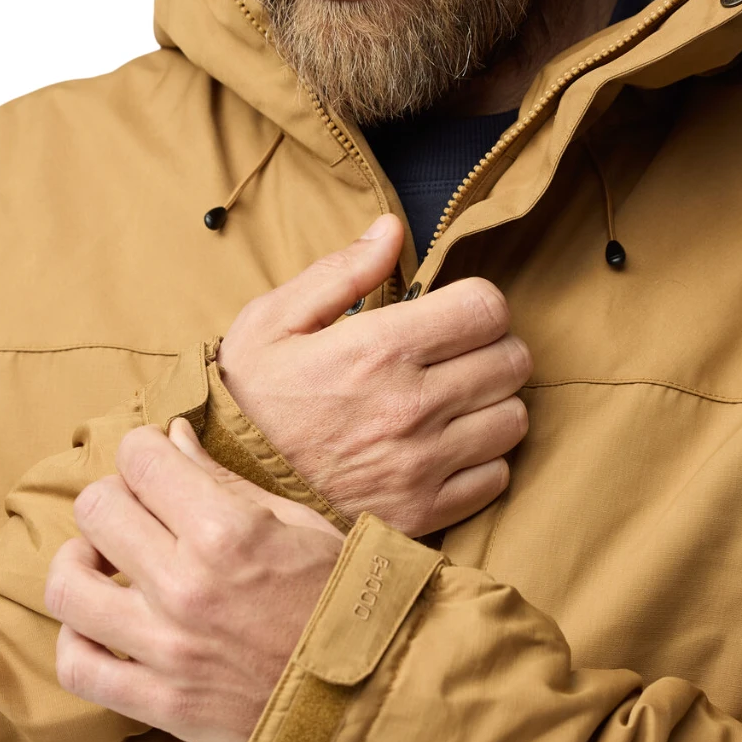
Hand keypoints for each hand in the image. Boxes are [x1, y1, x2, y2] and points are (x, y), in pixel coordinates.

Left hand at [46, 419, 344, 741]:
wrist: (374, 693)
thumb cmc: (344, 599)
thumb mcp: (299, 524)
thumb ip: (225, 480)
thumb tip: (171, 436)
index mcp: (228, 532)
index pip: (139, 459)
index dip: (143, 450)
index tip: (157, 463)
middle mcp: (188, 586)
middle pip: (95, 509)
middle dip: (114, 497)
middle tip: (139, 511)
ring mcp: (170, 649)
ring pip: (69, 584)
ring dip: (82, 562)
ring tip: (107, 564)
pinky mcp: (162, 703)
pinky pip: (77, 666)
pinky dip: (76, 641)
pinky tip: (101, 625)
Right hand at [216, 214, 532, 538]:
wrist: (228, 497)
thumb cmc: (248, 403)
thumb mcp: (270, 323)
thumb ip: (338, 272)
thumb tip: (391, 229)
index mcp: (378, 349)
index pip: (488, 307)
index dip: (479, 304)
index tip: (455, 316)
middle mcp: (412, 406)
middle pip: (513, 361)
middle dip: (492, 349)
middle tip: (458, 357)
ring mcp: (423, 465)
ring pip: (513, 419)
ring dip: (493, 406)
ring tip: (455, 404)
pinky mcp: (425, 512)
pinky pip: (496, 477)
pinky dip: (483, 462)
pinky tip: (447, 451)